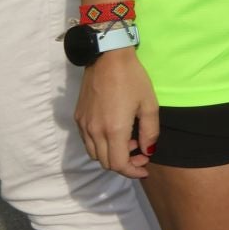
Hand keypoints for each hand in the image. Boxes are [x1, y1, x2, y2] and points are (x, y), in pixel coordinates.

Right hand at [73, 50, 159, 178]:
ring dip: (112, 154)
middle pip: (106, 162)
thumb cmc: (132, 79)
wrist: (107, 58)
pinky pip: (88, 141)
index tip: (145, 167)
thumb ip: (150, 132)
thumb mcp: (149, 105)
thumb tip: (148, 151)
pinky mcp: (78, 117)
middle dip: (125, 164)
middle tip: (141, 153)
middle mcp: (94, 131)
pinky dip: (101, 145)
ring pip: (94, 154)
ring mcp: (83, 125)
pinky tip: (116, 132)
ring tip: (130, 141)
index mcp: (113, 130)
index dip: (133, 171)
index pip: (118, 164)